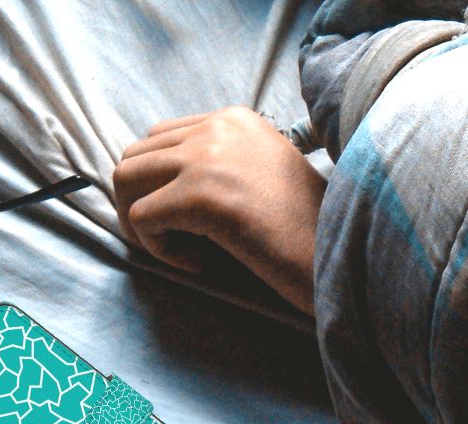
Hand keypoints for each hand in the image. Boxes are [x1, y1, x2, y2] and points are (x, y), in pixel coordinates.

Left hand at [113, 106, 326, 315]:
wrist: (342, 254)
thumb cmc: (308, 228)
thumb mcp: (264, 173)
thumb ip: (220, 164)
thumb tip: (159, 186)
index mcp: (234, 117)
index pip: (158, 138)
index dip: (156, 184)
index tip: (184, 221)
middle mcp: (217, 126)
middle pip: (134, 155)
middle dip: (137, 202)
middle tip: (167, 240)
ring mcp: (207, 157)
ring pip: (125, 180)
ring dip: (139, 222)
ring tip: (176, 250)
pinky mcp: (201, 196)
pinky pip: (141, 218)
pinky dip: (157, 249)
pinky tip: (197, 263)